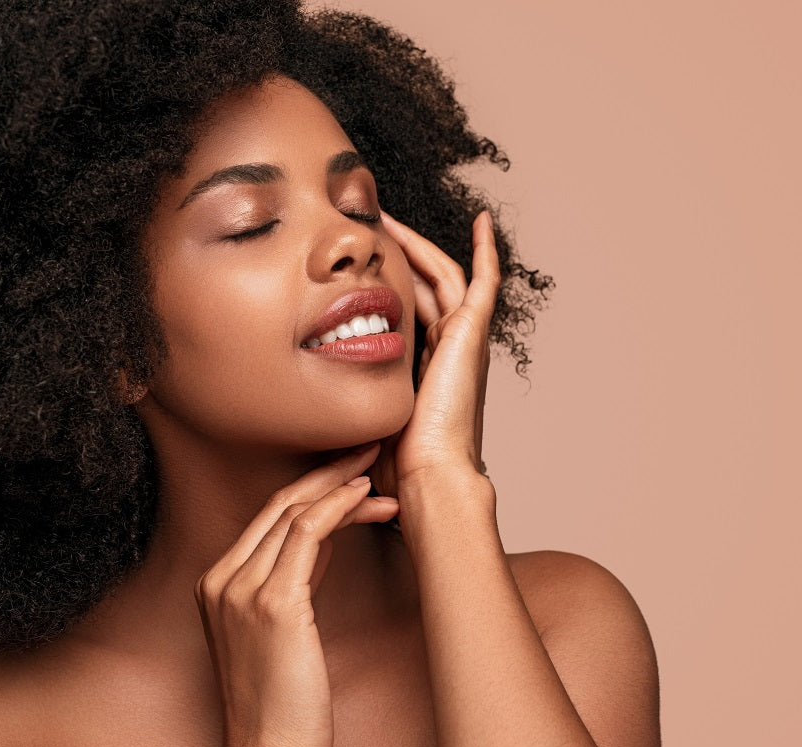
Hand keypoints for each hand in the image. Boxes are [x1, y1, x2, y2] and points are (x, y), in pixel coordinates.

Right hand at [196, 443, 398, 746]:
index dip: (312, 485)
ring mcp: (240, 589)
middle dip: (328, 469)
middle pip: (277, 503)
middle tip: (371, 448)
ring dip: (341, 482)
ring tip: (380, 464)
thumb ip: (292, 581)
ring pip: (294, 511)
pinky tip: (367, 497)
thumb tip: (325, 540)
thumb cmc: (281, 705)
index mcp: (216, 583)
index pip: (268, 515)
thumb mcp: (281, 631)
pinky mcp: (272, 605)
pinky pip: (306, 535)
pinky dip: (338, 507)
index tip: (351, 468)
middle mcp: (220, 578)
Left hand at [367, 210, 498, 497]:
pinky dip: (486, 251)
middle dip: (402, 253)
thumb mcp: (365, 420)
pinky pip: (484, 282)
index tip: (367, 264)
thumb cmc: (397, 464)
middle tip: (375, 223)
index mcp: (427, 368)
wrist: (427, 475)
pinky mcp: (472, 334)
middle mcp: (449, 350)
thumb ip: (349, 404)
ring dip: (419, 244)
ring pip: (444, 276)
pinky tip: (481, 221)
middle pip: (426, 286)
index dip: (391, 284)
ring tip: (390, 216)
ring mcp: (464, 340)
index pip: (410, 311)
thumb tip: (315, 406)